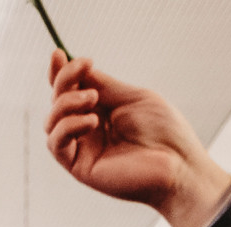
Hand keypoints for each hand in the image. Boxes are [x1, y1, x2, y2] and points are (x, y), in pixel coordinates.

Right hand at [44, 53, 230, 226]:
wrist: (178, 164)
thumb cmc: (164, 132)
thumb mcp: (132, 97)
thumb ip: (104, 86)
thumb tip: (78, 69)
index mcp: (100, 111)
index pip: (71, 91)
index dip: (61, 73)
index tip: (59, 54)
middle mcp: (87, 129)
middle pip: (58, 102)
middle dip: (64, 81)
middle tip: (84, 68)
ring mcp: (82, 148)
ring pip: (52, 122)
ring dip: (65, 103)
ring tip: (93, 99)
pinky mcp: (79, 167)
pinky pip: (57, 144)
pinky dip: (68, 126)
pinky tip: (92, 121)